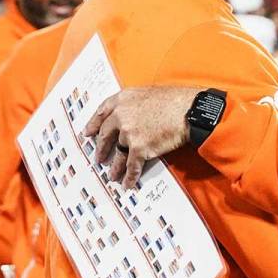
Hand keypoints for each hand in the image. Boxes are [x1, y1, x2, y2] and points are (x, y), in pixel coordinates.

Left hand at [85, 86, 199, 188]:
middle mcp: (121, 115)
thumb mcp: (148, 93)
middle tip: (98, 158)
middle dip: (101, 148)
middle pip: (105, 135)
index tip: (87, 133)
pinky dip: (129, 177)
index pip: (101, 112)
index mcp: (122, 99)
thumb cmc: (174, 100)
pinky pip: (131, 166)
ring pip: (117, 153)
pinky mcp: (139, 148)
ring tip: (111, 176)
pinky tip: (127, 184)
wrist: (189, 110)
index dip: (93, 124)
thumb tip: (130, 116)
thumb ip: (134, 104)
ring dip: (114, 167)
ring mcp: (129, 132)